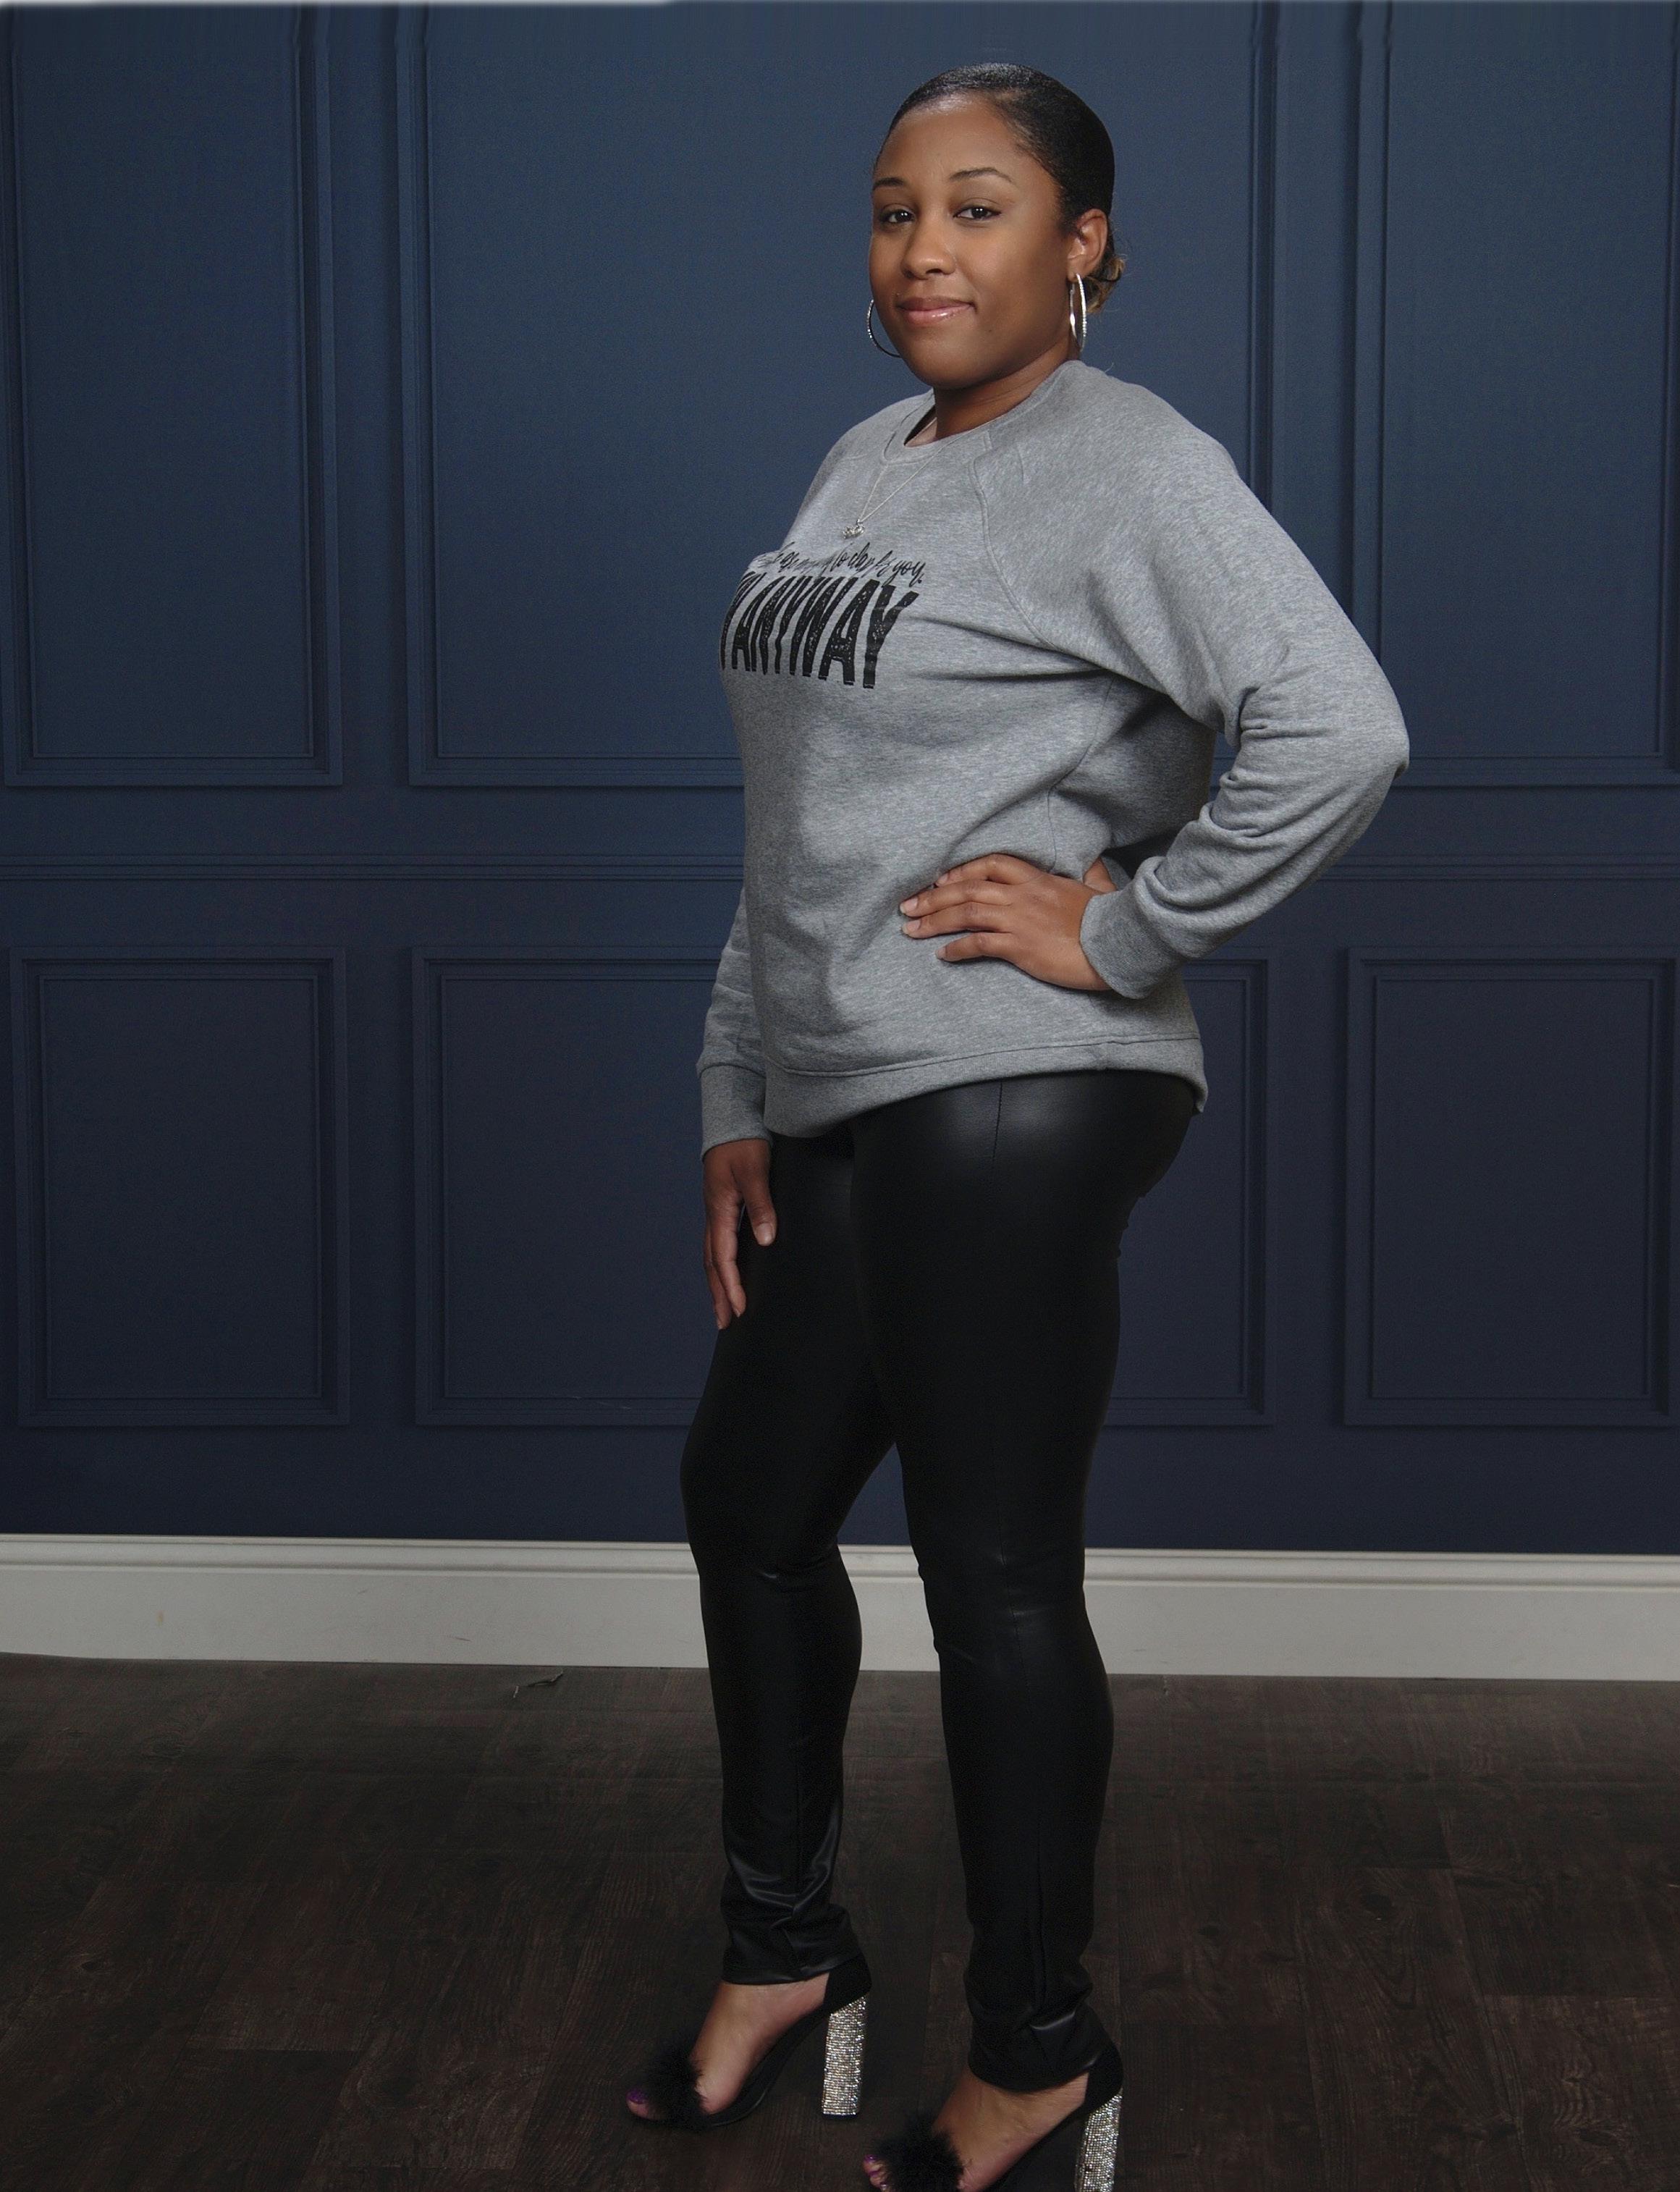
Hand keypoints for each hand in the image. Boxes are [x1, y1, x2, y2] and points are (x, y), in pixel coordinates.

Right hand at [701, 1137, 774, 1328]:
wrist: (734, 1120)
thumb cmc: (744, 1143)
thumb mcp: (755, 1171)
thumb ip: (761, 1205)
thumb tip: (765, 1240)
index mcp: (719, 1210)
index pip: (724, 1258)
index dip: (731, 1286)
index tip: (739, 1309)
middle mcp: (714, 1215)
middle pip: (713, 1263)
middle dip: (719, 1294)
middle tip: (725, 1322)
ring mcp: (717, 1212)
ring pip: (714, 1256)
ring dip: (719, 1283)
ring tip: (724, 1307)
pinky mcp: (724, 1207)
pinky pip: (720, 1244)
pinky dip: (723, 1265)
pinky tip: (730, 1274)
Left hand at [897, 850, 1119, 990]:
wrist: (1118, 943)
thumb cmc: (1108, 919)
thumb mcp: (1097, 887)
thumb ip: (1089, 875)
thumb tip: (1092, 866)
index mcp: (1037, 879)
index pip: (990, 864)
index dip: (961, 871)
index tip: (940, 880)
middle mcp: (1022, 895)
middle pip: (966, 889)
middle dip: (932, 897)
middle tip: (907, 907)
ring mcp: (1018, 920)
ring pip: (965, 913)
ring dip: (933, 921)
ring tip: (911, 930)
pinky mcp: (1019, 946)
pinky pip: (978, 944)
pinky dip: (956, 948)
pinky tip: (942, 954)